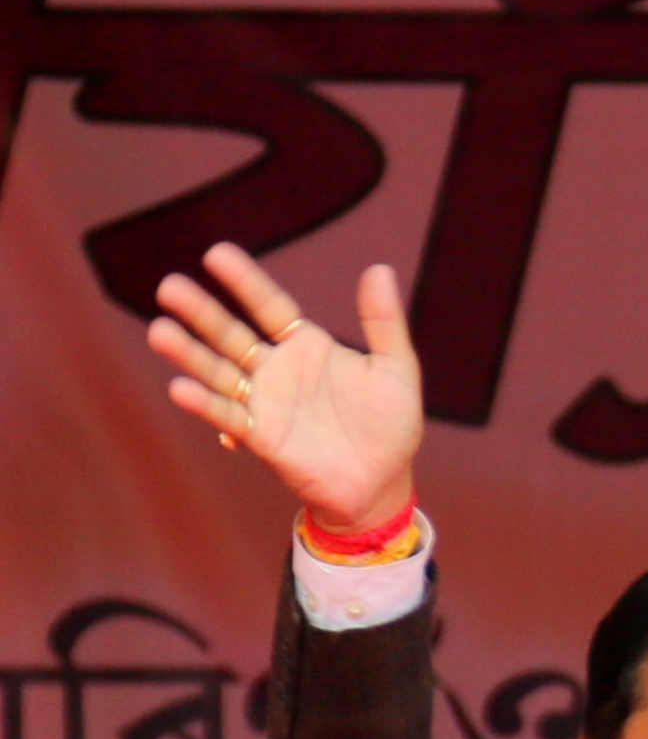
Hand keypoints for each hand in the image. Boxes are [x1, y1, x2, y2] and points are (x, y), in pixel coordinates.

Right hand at [146, 247, 422, 536]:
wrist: (384, 484)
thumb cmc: (391, 427)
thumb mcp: (397, 370)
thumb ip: (385, 323)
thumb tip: (380, 268)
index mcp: (306, 345)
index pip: (268, 305)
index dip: (244, 281)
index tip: (216, 254)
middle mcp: (276, 369)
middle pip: (230, 334)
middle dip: (200, 312)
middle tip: (169, 287)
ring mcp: (265, 402)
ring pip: (219, 372)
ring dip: (189, 354)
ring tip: (160, 332)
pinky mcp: (261, 437)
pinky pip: (229, 417)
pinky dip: (206, 405)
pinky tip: (181, 390)